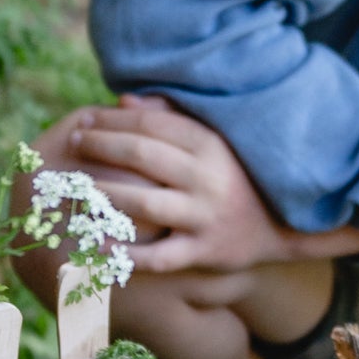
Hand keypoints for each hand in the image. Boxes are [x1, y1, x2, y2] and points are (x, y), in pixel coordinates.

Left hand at [56, 96, 358, 274]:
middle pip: (142, 156)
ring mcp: (206, 217)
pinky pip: (160, 256)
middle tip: (74, 144)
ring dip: (105, 193)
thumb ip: (173, 118)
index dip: (113, 121)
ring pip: (145, 203)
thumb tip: (125, 102)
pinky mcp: (205, 253)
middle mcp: (208, 178)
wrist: (284, 228)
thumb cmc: (236, 176)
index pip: (151, 125)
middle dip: (101, 146)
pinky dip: (128, 253)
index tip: (86, 120)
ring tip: (77, 188)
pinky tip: (99, 245)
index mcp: (211, 145)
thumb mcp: (216, 141)